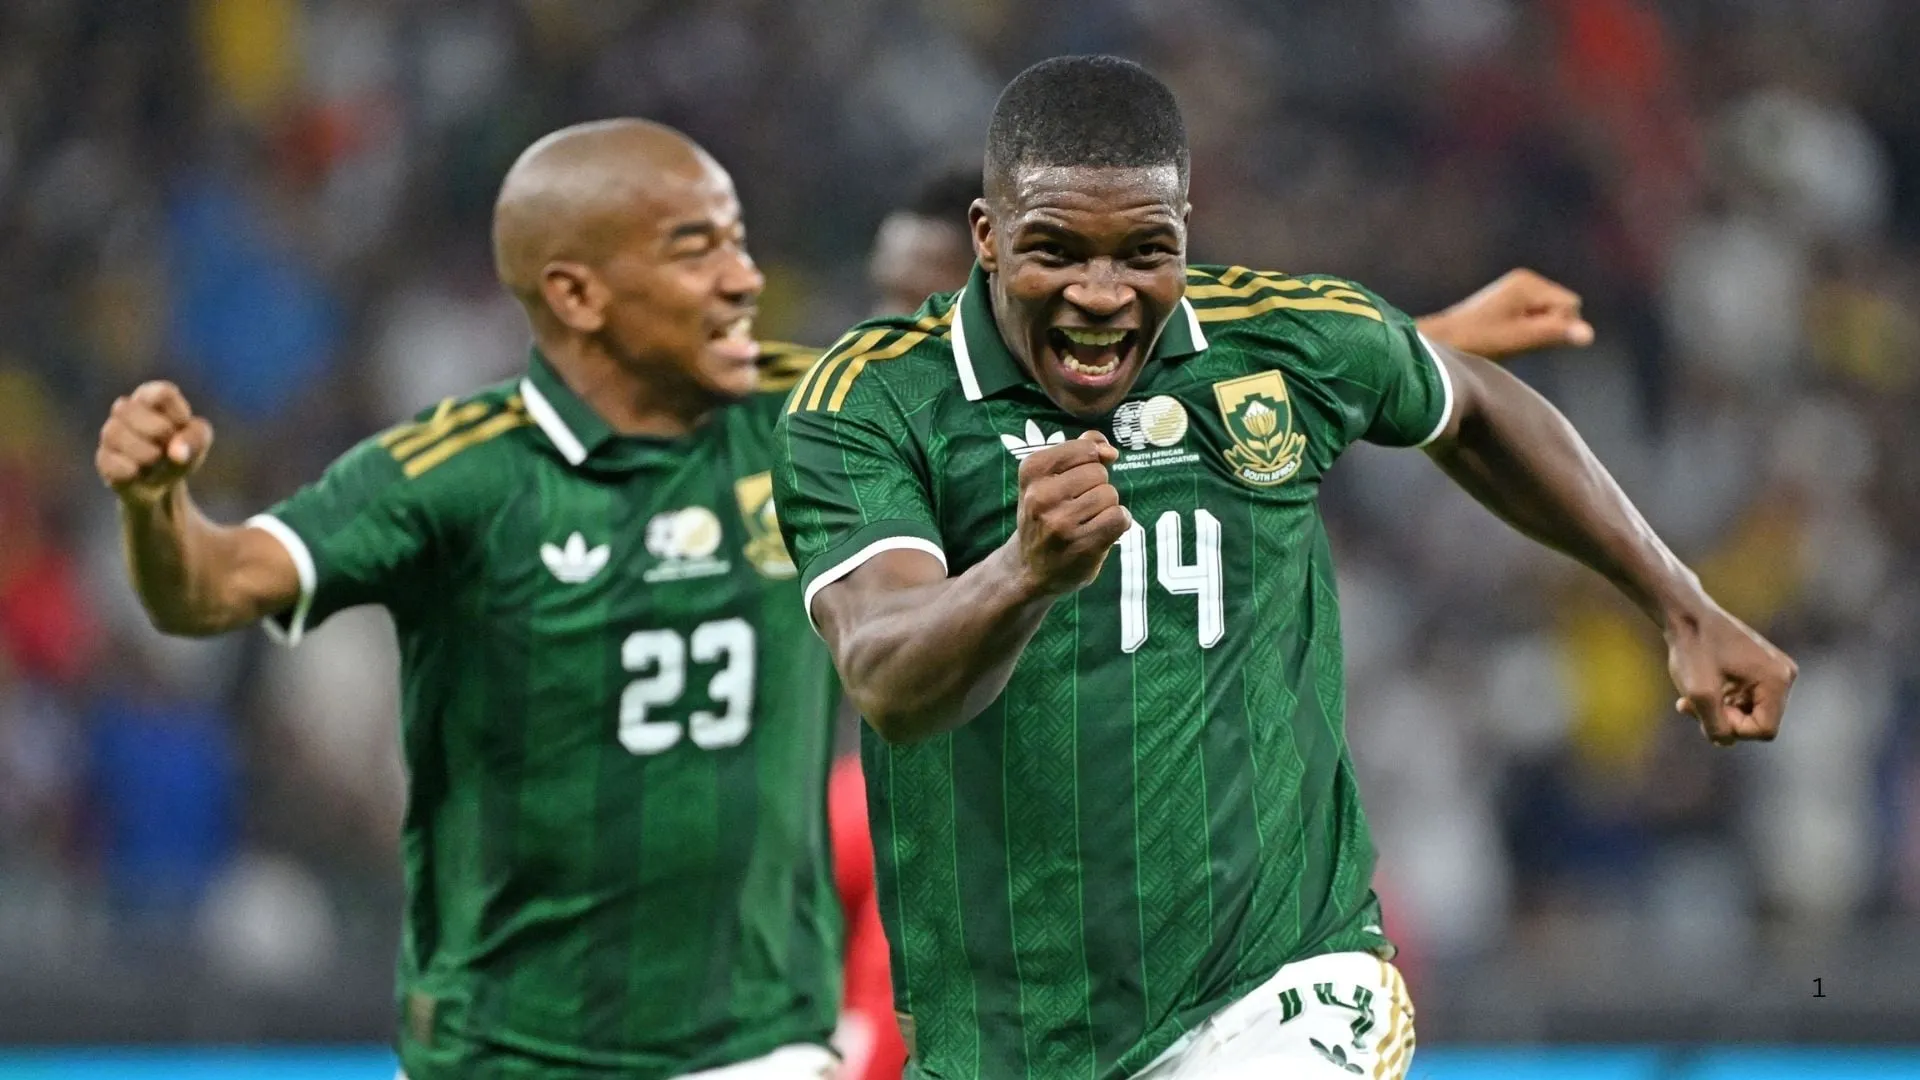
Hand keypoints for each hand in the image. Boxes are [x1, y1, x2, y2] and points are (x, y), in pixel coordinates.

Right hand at [96, 381, 214, 505]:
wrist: (163, 485)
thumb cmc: (181, 452)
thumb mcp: (198, 442)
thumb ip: (195, 439)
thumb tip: (177, 453)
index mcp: (152, 397)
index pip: (162, 394)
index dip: (178, 415)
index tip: (182, 427)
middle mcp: (126, 409)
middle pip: (128, 408)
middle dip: (156, 431)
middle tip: (167, 445)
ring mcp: (110, 433)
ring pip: (114, 432)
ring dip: (143, 452)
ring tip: (154, 460)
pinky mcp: (103, 458)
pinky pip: (108, 460)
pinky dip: (128, 470)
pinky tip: (138, 473)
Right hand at [1012, 430, 1130, 596]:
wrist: (1030, 569)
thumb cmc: (1046, 515)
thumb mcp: (1049, 477)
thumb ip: (1080, 451)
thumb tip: (1109, 450)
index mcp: (1031, 470)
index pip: (1084, 448)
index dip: (1091, 460)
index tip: (1079, 477)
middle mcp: (1041, 496)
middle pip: (1098, 472)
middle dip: (1096, 486)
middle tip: (1076, 506)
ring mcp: (1060, 523)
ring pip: (1110, 495)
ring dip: (1105, 507)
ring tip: (1085, 521)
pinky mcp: (1081, 545)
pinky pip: (1119, 517)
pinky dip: (1118, 523)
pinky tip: (1100, 532)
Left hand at [1417, 269, 1594, 360]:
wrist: (1441, 343)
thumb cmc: (1476, 342)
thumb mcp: (1518, 340)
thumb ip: (1554, 334)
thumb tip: (1589, 334)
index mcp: (1527, 283)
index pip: (1571, 306)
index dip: (1557, 327)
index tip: (1526, 336)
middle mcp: (1526, 280)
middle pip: (1565, 308)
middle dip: (1550, 327)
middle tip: (1517, 338)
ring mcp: (1519, 290)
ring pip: (1553, 315)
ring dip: (1539, 331)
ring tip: (1510, 338)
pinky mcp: (1513, 302)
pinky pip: (1540, 317)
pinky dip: (1530, 330)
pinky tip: (1508, 336)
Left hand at [1665, 604, 1795, 745]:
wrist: (1686, 615)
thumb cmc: (1693, 648)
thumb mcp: (1699, 694)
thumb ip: (1715, 727)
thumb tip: (1724, 742)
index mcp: (1778, 680)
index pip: (1764, 730)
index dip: (1734, 730)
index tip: (1707, 713)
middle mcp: (1785, 676)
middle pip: (1758, 722)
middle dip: (1724, 720)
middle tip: (1691, 706)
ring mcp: (1775, 671)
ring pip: (1749, 712)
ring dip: (1718, 711)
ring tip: (1688, 700)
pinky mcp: (1761, 668)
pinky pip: (1745, 699)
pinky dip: (1721, 700)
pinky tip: (1696, 691)